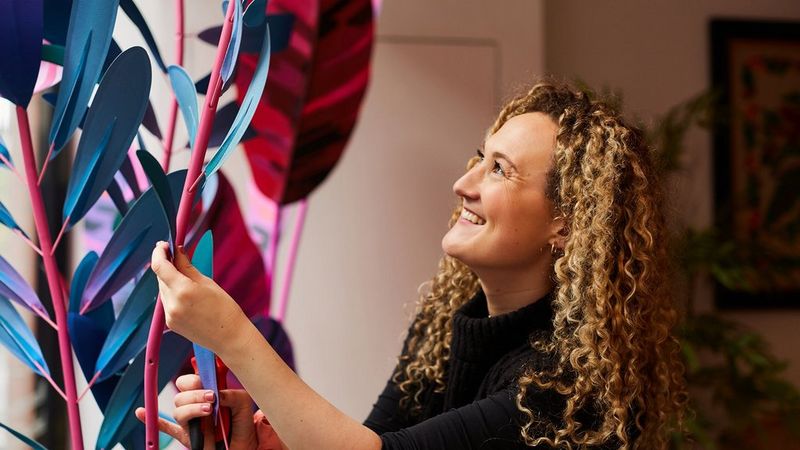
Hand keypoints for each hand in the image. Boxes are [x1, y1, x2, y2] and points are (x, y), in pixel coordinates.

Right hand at [134, 374, 257, 449]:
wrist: (244, 445)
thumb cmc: (242, 422)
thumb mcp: (244, 403)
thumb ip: (232, 394)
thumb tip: (217, 392)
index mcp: (206, 392)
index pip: (191, 380)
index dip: (195, 378)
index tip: (207, 380)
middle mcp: (194, 405)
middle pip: (181, 394)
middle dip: (194, 394)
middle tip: (211, 397)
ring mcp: (189, 421)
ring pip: (178, 411)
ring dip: (192, 409)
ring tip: (209, 411)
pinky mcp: (185, 436)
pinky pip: (165, 428)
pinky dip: (151, 420)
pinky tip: (141, 413)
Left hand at [150, 241, 248, 352]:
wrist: (230, 337)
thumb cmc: (225, 309)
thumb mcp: (207, 282)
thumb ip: (187, 266)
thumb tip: (177, 252)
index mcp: (183, 290)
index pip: (159, 266)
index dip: (159, 253)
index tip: (163, 245)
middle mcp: (172, 304)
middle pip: (160, 277)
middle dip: (166, 265)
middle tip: (176, 255)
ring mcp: (169, 315)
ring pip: (162, 289)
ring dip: (169, 279)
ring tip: (185, 275)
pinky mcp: (170, 323)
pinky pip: (166, 302)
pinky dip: (172, 292)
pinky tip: (186, 292)